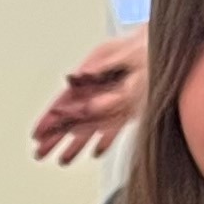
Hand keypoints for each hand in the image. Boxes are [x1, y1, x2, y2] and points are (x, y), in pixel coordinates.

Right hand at [31, 26, 144, 164]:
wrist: (165, 44)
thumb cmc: (145, 44)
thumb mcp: (121, 52)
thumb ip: (100, 67)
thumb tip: (78, 77)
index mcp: (93, 74)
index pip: (65, 101)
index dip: (50, 118)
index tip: (38, 133)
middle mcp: (100, 89)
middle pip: (73, 116)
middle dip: (55, 136)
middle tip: (40, 153)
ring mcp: (113, 99)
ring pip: (89, 126)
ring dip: (75, 143)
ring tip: (63, 159)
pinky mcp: (130, 107)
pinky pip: (113, 127)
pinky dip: (104, 139)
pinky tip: (97, 151)